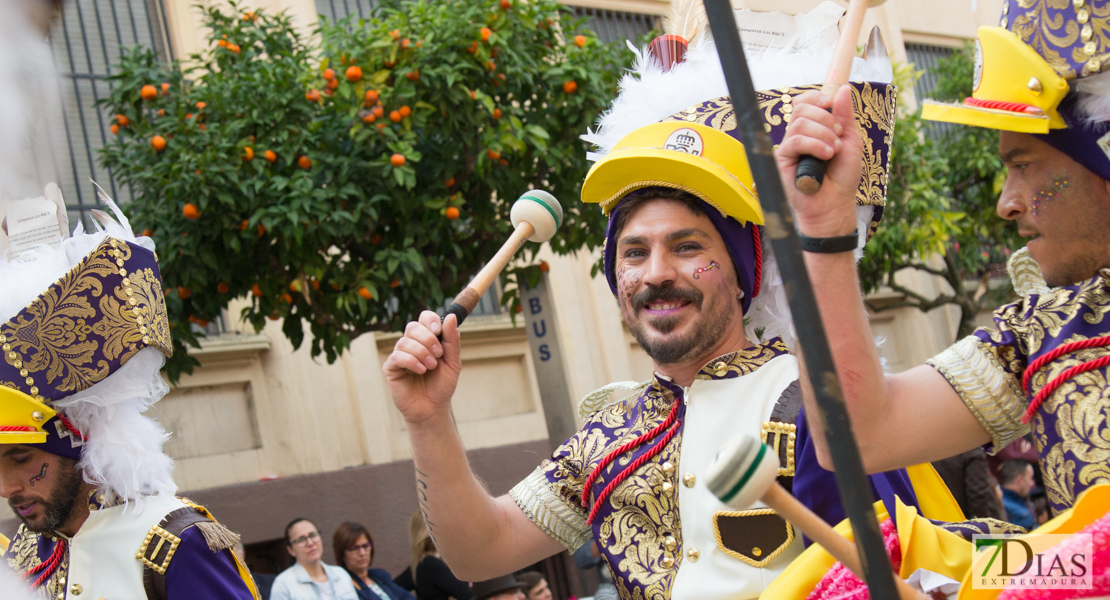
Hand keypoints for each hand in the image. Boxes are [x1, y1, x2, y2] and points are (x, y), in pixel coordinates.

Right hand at [382, 311, 462, 425]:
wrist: (433, 408)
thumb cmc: (442, 385)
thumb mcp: (453, 362)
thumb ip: (452, 340)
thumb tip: (451, 317)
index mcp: (427, 339)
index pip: (424, 317)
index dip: (430, 320)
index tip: (438, 331)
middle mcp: (411, 344)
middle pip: (413, 326)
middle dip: (428, 339)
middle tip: (438, 355)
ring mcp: (399, 355)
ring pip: (405, 341)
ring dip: (422, 353)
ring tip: (430, 367)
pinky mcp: (390, 368)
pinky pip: (397, 356)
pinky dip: (411, 362)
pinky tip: (420, 371)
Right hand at [775, 86, 862, 236]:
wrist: (835, 204)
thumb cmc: (842, 176)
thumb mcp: (850, 141)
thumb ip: (845, 116)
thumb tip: (842, 88)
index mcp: (812, 128)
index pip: (804, 102)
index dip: (815, 98)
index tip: (830, 104)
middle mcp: (797, 136)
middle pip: (801, 108)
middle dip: (825, 118)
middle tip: (838, 136)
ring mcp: (788, 148)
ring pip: (799, 123)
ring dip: (823, 134)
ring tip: (834, 151)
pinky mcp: (781, 161)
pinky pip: (794, 141)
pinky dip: (814, 144)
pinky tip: (826, 155)